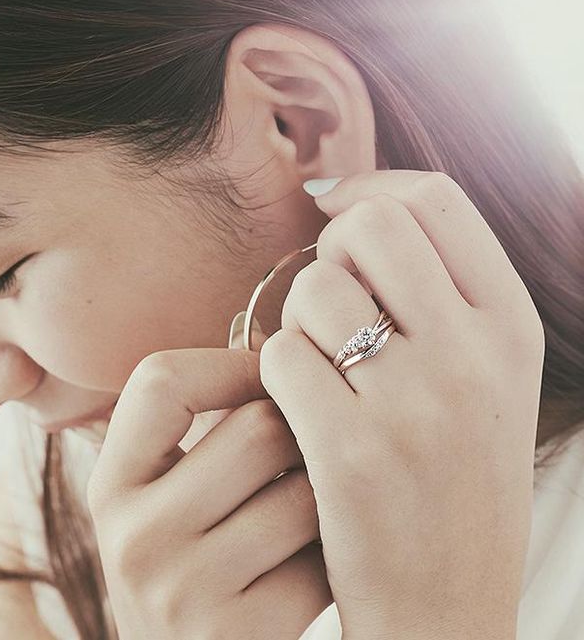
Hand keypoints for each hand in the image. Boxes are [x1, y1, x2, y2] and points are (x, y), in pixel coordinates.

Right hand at [86, 328, 332, 639]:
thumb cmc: (192, 568)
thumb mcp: (166, 500)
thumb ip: (204, 426)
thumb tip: (281, 344)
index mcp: (111, 486)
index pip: (161, 379)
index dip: (231, 363)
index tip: (272, 375)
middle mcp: (133, 536)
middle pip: (256, 428)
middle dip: (300, 435)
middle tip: (311, 453)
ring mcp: (180, 590)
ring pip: (305, 492)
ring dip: (328, 496)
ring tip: (317, 511)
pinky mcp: (236, 634)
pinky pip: (323, 560)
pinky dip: (338, 554)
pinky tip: (323, 564)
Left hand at [259, 170, 543, 639]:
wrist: (447, 607)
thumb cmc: (451, 484)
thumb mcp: (482, 381)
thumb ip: (439, 296)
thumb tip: (354, 208)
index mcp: (511, 328)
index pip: (436, 201)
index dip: (371, 188)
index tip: (332, 204)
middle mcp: (473, 355)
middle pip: (372, 228)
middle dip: (330, 251)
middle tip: (326, 301)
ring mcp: (417, 403)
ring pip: (315, 288)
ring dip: (296, 318)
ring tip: (314, 366)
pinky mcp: (354, 451)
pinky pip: (281, 357)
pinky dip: (275, 373)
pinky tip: (296, 410)